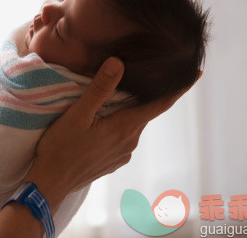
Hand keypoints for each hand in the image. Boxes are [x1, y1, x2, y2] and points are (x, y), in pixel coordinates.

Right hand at [25, 58, 200, 210]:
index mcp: (125, 127)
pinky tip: (105, 120)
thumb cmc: (60, 147)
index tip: (197, 73)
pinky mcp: (113, 161)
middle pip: (145, 112)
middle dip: (148, 95)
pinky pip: (123, 136)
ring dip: (130, 110)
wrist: (49, 183)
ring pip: (133, 124)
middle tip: (146, 75)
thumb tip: (119, 63)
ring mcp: (122, 154)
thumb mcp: (77, 115)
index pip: (160, 104)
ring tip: (119, 95)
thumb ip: (99, 89)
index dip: (179, 89)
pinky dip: (121, 124)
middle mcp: (130, 142)